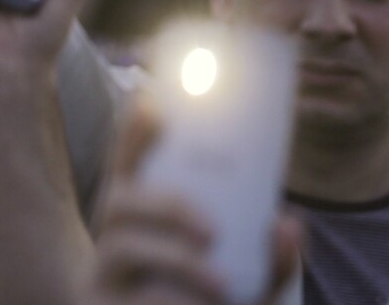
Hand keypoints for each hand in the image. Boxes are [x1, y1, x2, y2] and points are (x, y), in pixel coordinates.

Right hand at [89, 100, 301, 304]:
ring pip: (123, 250)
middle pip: (119, 202)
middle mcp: (113, 238)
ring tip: (222, 284)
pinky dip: (171, 304)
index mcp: (140, 216)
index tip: (156, 104)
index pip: (128, 162)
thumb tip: (288, 223)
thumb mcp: (242, 285)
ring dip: (174, 261)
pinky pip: (133, 300)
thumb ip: (268, 260)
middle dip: (165, 206)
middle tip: (212, 230)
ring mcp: (100, 277)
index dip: (134, 131)